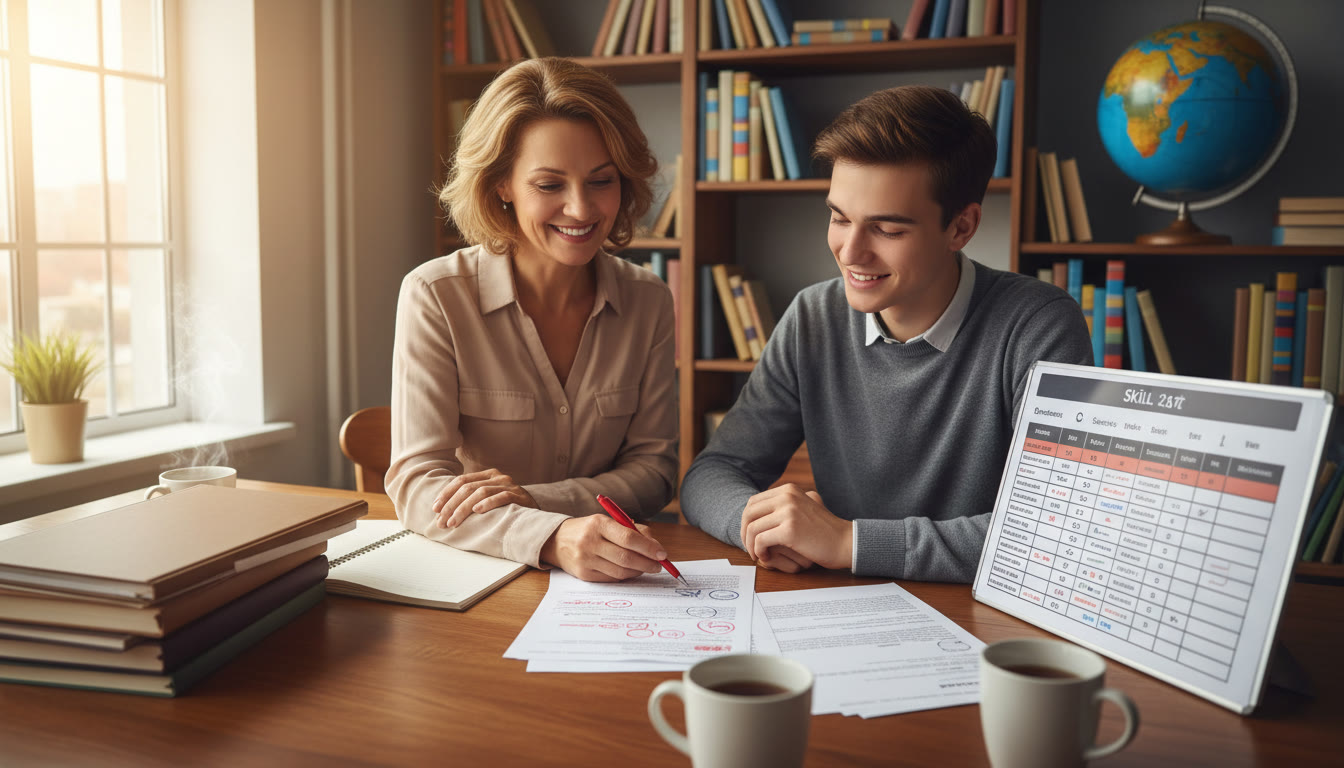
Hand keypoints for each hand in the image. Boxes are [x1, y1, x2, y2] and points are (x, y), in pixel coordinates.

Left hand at [433, 469, 536, 528]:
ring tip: (453, 522)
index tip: (435, 509)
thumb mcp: (488, 499)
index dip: (446, 494)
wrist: (536, 515)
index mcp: (487, 475)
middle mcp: (497, 477)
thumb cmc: (506, 509)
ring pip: (480, 493)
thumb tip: (443, 510)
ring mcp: (509, 485)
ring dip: (463, 509)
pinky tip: (477, 511)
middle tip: (441, 522)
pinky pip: (501, 497)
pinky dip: (488, 503)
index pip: (461, 480)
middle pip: (467, 487)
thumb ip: (471, 498)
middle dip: (451, 505)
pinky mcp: (519, 495)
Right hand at [540, 515, 668, 581]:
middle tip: (659, 565)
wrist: (557, 541)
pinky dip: (626, 576)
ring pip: (620, 571)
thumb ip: (634, 531)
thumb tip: (656, 547)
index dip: (648, 547)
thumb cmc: (589, 530)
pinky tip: (631, 571)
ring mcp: (586, 560)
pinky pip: (611, 578)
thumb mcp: (608, 522)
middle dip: (647, 563)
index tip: (662, 554)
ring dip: (638, 571)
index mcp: (598, 523)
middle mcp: (590, 542)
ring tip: (647, 567)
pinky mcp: (584, 574)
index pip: (629, 538)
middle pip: (626, 557)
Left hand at [740, 484, 851, 569]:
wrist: (845, 542)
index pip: (753, 502)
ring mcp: (788, 512)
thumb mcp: (805, 506)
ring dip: (751, 545)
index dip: (746, 521)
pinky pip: (760, 541)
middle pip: (748, 513)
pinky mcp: (790, 530)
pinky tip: (766, 557)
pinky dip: (759, 551)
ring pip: (752, 528)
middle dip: (744, 533)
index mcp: (788, 490)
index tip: (750, 537)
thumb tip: (760, 508)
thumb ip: (786, 503)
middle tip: (750, 548)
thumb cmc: (824, 530)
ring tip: (759, 555)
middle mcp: (787, 496)